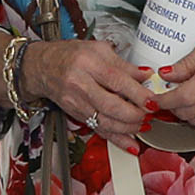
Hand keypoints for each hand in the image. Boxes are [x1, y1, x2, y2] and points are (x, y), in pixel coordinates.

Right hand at [35, 35, 155, 147]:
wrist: (42, 67)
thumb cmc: (70, 55)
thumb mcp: (99, 50)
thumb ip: (124, 65)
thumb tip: (146, 75)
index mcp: (88, 63)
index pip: (117, 80)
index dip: (137, 93)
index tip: (152, 100)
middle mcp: (80, 84)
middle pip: (110, 105)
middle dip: (134, 114)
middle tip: (149, 114)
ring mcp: (77, 102)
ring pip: (105, 122)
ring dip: (128, 128)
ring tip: (143, 126)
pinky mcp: (76, 115)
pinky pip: (99, 130)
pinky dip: (116, 139)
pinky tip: (130, 144)